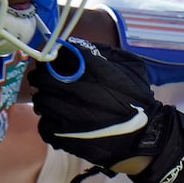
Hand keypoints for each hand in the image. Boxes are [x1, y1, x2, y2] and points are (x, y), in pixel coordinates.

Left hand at [28, 37, 163, 169]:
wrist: (143, 137)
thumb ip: (104, 52)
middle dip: (42, 77)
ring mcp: (66, 115)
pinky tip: (61, 121)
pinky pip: (43, 125)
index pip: (57, 55)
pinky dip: (49, 122)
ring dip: (45, 99)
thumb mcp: (131, 66)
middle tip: (47, 80)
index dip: (54, 57)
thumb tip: (76, 45)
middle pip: (41, 77)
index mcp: (91, 70)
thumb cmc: (137, 99)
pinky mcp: (63, 137)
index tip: (56, 61)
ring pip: (40, 101)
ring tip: (56, 102)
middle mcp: (75, 90)